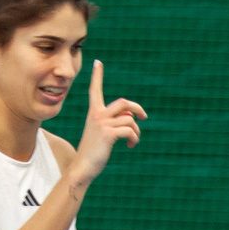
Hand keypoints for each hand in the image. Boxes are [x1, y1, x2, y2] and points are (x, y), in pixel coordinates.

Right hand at [70, 60, 145, 185]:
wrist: (83, 167)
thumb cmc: (94, 151)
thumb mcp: (103, 132)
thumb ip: (115, 120)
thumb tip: (132, 115)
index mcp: (94, 113)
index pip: (95, 90)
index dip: (97, 76)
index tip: (98, 62)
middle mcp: (97, 115)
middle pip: (124, 103)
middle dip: (137, 108)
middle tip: (144, 117)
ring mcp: (102, 124)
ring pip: (130, 119)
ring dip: (136, 131)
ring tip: (132, 140)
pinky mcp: (108, 134)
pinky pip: (130, 130)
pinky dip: (134, 138)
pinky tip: (129, 145)